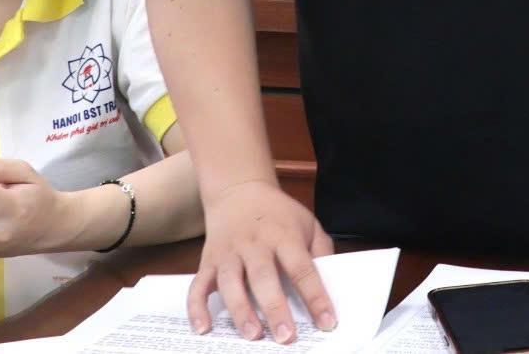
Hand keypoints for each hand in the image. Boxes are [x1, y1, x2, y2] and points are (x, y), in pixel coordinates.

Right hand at [190, 179, 336, 342]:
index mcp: (284, 235)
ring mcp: (229, 253)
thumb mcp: (307, 222)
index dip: (316, 296)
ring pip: (230, 283)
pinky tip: (202, 328)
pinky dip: (196, 308)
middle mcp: (255, 244)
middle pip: (264, 277)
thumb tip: (332, 282)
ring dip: (240, 311)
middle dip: (275, 308)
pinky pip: (198, 285)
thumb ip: (321, 250)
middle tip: (285, 337)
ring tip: (252, 335)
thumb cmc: (278, 214)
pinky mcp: (208, 261)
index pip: (302, 268)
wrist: (238, 190)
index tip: (327, 322)